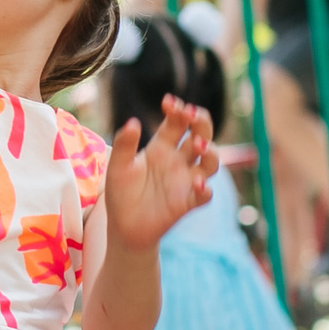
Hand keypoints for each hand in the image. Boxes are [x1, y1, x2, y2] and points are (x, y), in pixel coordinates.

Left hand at [101, 96, 218, 252]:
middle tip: (193, 114)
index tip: (169, 102)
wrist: (123, 226)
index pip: (177, 122)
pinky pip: (205, 194)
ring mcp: (186, 180)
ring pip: (210, 162)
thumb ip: (124, 145)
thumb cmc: (121, 192)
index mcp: (162, 147)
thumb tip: (133, 122)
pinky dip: (205, 188)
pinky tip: (198, 183)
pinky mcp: (188, 202)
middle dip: (201, 122)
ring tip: (197, 145)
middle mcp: (179, 160)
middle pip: (201, 135)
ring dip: (209, 151)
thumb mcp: (118, 166)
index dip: (178, 110)